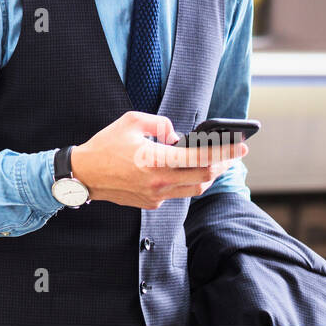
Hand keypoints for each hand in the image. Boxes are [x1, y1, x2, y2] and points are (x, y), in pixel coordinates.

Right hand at [70, 111, 247, 209]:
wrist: (84, 174)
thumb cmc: (105, 145)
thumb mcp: (131, 121)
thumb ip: (161, 124)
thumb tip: (178, 136)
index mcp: (155, 160)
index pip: (200, 157)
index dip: (225, 151)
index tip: (241, 146)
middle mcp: (158, 182)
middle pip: (204, 176)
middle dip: (224, 164)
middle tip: (234, 153)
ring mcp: (156, 195)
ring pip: (195, 188)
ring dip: (208, 175)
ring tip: (216, 162)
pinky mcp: (151, 203)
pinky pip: (178, 193)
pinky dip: (187, 181)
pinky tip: (188, 170)